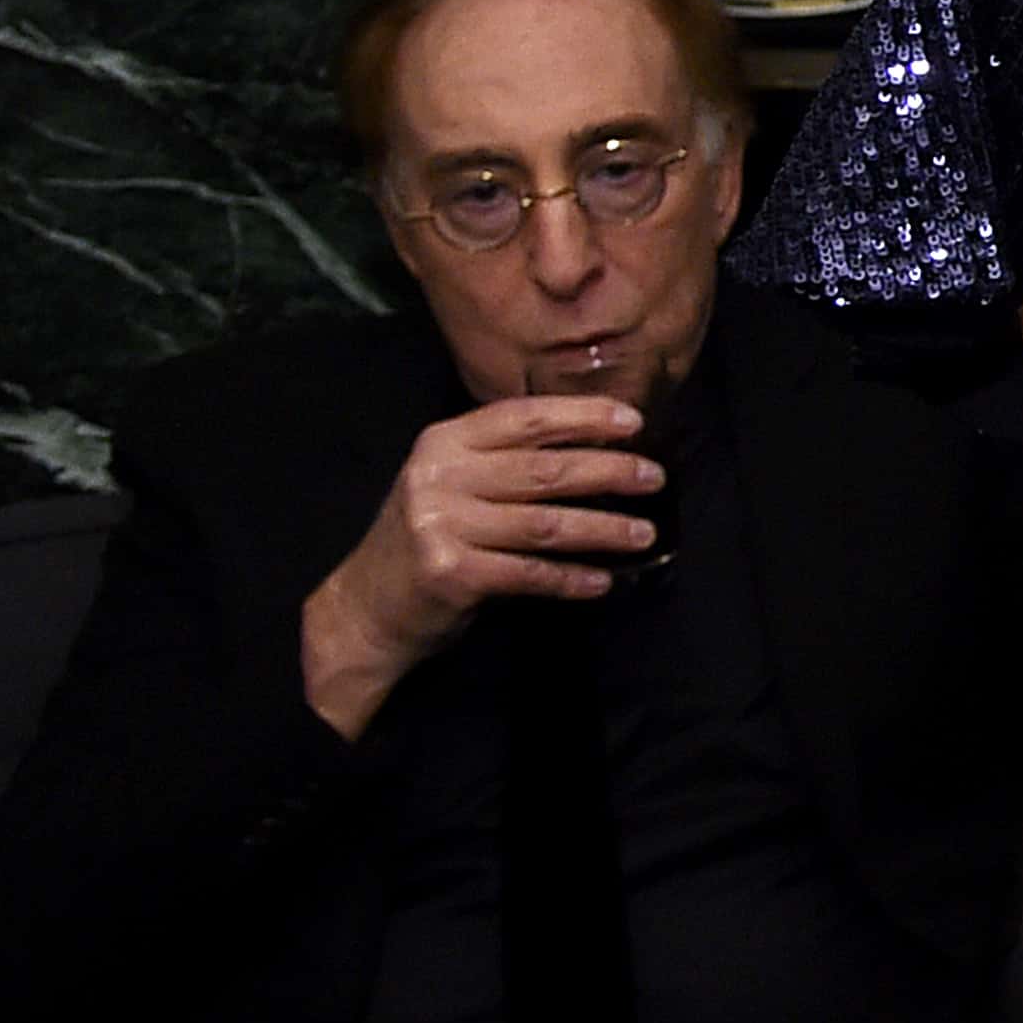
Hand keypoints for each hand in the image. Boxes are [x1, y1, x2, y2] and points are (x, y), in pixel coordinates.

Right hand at [300, 395, 660, 736]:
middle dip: (609, 471)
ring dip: (603, 529)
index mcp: (444, 442)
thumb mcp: (454, 482)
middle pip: (543, 469)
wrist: (369, 606)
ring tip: (645, 534)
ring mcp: (441, 525)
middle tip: (654, 478)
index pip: (524, 417)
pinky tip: (603, 580)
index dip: (583, 416)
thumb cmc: (430, 537)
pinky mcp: (451, 572)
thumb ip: (505, 460)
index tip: (632, 422)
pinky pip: (530, 573)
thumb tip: (597, 446)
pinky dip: (571, 578)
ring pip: (544, 524)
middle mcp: (439, 477)